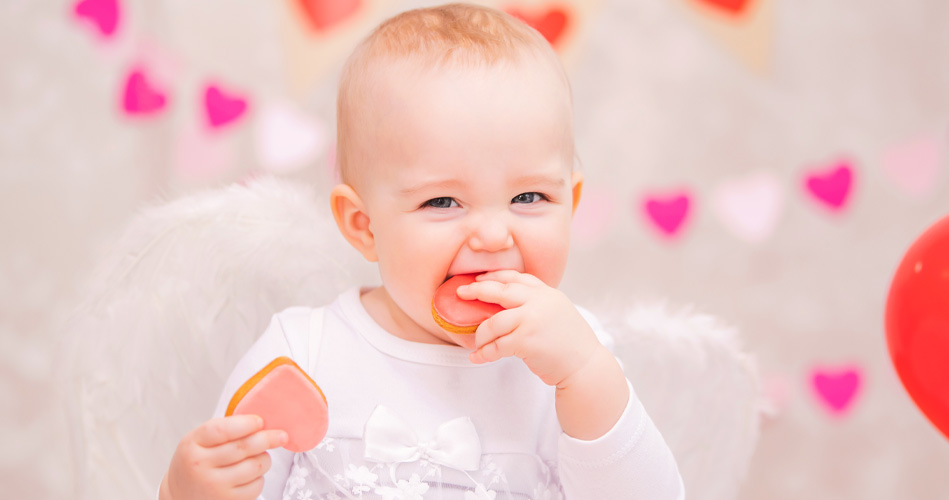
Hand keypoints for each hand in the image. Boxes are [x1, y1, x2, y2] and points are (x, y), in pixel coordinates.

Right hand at [160, 415, 287, 499]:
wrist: (180, 496)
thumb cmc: (195, 462)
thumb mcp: (198, 441)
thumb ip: (223, 429)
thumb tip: (260, 423)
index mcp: (192, 445)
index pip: (222, 430)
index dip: (245, 424)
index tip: (260, 421)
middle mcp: (200, 466)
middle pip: (243, 448)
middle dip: (267, 438)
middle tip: (281, 435)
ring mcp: (214, 486)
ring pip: (254, 466)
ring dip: (264, 458)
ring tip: (260, 456)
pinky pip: (256, 486)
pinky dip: (259, 477)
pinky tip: (251, 474)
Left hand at [457, 270, 602, 386]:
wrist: (585, 366)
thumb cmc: (569, 343)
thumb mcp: (557, 311)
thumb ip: (536, 303)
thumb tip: (505, 303)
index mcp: (547, 293)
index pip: (516, 277)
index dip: (494, 276)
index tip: (479, 279)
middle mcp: (539, 302)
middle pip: (500, 290)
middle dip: (476, 290)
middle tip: (461, 293)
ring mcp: (532, 320)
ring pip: (493, 322)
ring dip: (480, 334)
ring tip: (477, 342)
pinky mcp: (526, 341)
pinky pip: (496, 346)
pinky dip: (484, 353)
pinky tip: (477, 357)